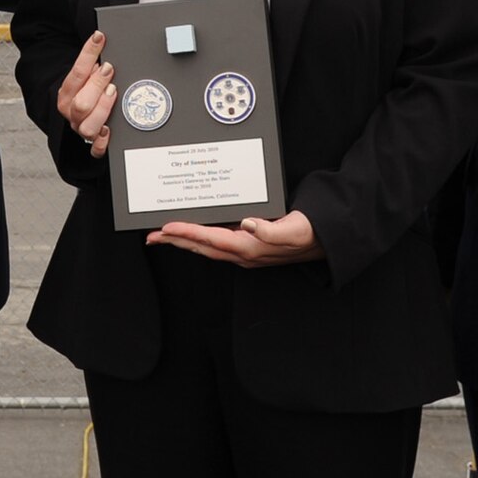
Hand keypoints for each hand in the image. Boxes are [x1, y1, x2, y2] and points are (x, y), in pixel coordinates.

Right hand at [55, 30, 115, 158]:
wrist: (78, 111)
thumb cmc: (86, 89)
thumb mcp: (85, 75)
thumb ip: (93, 62)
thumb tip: (102, 39)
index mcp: (66, 93)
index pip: (76, 72)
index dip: (88, 54)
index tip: (99, 38)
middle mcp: (71, 112)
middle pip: (81, 103)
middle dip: (96, 84)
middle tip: (109, 70)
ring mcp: (81, 128)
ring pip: (88, 127)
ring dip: (102, 108)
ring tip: (113, 92)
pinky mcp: (93, 143)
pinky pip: (96, 150)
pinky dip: (103, 142)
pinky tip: (110, 130)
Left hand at [146, 210, 324, 267]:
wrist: (325, 241)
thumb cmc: (310, 233)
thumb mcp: (294, 229)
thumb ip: (271, 229)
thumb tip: (247, 224)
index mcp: (250, 247)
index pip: (210, 239)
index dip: (187, 233)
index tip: (165, 228)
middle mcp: (244, 253)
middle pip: (202, 247)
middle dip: (176, 241)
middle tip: (151, 236)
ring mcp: (245, 253)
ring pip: (207, 247)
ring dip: (184, 241)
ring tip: (164, 235)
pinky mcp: (249, 248)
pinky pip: (217, 245)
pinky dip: (200, 239)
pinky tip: (194, 233)